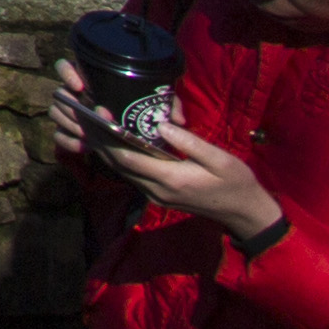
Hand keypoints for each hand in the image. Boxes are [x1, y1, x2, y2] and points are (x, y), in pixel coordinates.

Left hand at [91, 117, 285, 245]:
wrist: (244, 212)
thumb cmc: (236, 182)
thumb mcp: (220, 159)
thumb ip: (190, 143)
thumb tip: (161, 125)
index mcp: (172, 179)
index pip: (129, 159)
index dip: (109, 138)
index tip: (96, 116)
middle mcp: (158, 190)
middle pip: (119, 165)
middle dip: (99, 141)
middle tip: (84, 116)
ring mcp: (157, 196)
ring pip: (122, 172)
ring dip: (106, 150)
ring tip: (91, 125)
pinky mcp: (159, 196)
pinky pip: (132, 176)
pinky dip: (119, 159)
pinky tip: (112, 143)